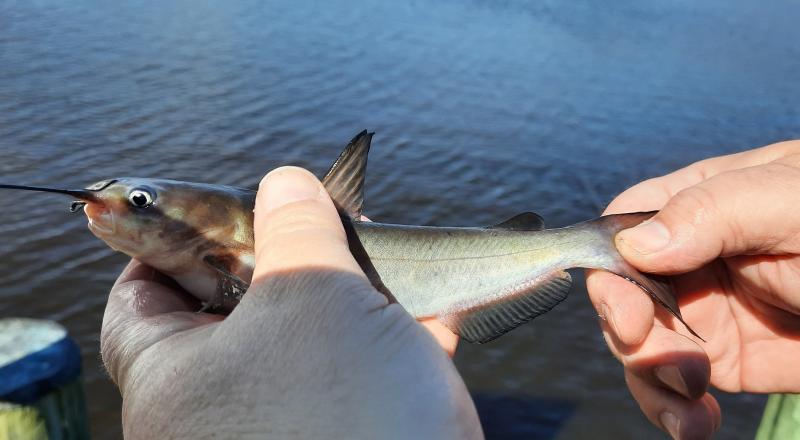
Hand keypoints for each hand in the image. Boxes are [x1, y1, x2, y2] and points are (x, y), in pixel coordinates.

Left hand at [100, 167, 481, 438]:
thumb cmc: (340, 407)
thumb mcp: (312, 294)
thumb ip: (296, 228)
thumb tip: (284, 184)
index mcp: (175, 379)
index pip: (138, 298)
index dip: (166, 245)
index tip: (208, 213)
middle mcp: (220, 409)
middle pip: (234, 311)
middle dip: (281, 260)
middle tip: (314, 224)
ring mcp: (286, 425)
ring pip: (309, 343)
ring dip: (351, 298)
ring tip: (383, 260)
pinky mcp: (347, 434)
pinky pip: (362, 379)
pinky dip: (393, 344)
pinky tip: (435, 318)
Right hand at [587, 140, 799, 438]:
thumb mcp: (796, 204)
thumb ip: (715, 210)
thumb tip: (632, 245)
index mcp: (703, 202)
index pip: (626, 223)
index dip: (609, 266)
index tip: (628, 312)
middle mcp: (694, 256)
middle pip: (624, 293)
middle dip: (633, 335)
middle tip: (672, 365)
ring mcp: (710, 311)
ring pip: (642, 346)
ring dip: (652, 381)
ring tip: (692, 402)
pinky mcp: (732, 360)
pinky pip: (679, 387)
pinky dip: (676, 411)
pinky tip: (695, 423)